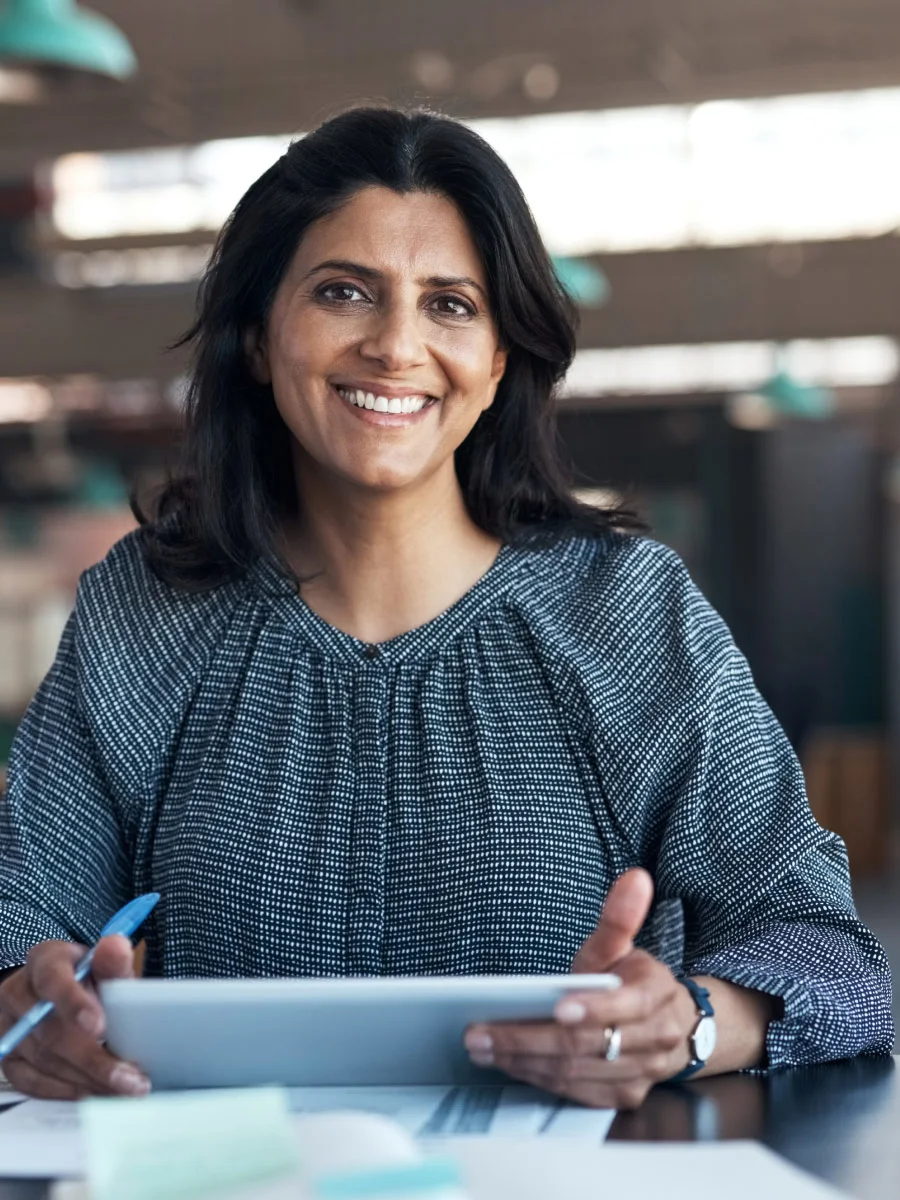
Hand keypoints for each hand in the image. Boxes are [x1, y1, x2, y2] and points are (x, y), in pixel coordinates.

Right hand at [0, 937, 149, 1099]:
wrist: (63, 993)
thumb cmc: (88, 980)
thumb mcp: (104, 966)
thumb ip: (113, 961)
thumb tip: (117, 946)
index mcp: (44, 961)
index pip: (53, 980)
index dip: (74, 1003)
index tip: (100, 1026)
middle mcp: (17, 993)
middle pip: (50, 1031)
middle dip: (92, 1058)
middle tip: (128, 1078)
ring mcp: (8, 1028)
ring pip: (44, 1060)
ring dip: (86, 1079)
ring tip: (123, 1089)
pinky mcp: (7, 1058)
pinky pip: (32, 1082)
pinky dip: (66, 1091)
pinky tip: (95, 1094)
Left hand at [464, 868, 697, 1108]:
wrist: (669, 1025)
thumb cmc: (631, 981)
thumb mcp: (622, 946)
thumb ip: (620, 916)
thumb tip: (635, 877)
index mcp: (656, 994)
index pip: (626, 1005)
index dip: (593, 1008)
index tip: (558, 1006)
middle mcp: (655, 1038)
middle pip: (588, 1044)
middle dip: (530, 1039)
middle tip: (482, 1033)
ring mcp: (640, 1073)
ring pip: (577, 1072)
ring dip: (525, 1062)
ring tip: (483, 1048)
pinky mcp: (622, 1096)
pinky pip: (576, 1092)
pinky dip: (538, 1079)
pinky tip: (508, 1064)